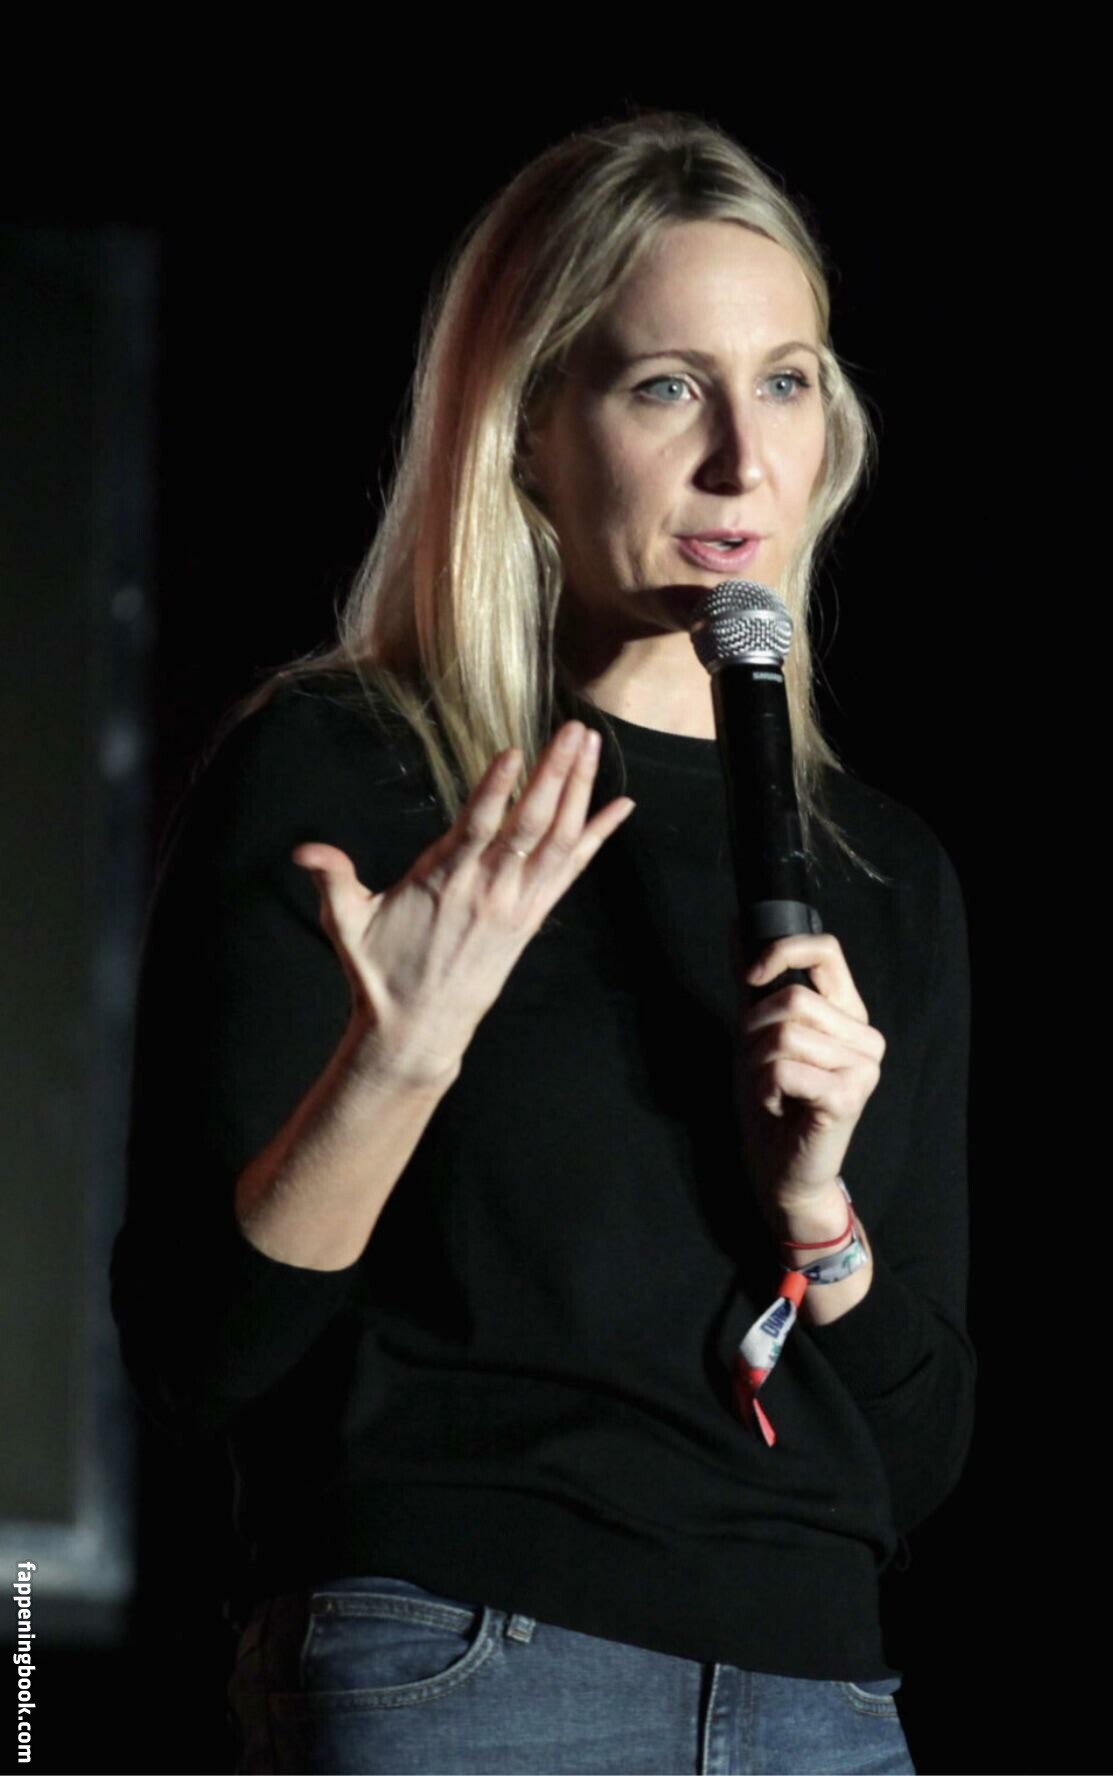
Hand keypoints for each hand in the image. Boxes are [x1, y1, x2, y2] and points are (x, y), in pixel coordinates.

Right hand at [290, 722, 634, 1087]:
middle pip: (529, 826)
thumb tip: (305, 851)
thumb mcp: (347, 925)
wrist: (417, 1032)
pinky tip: (621, 807)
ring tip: (592, 745)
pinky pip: (571, 872)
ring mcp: (515, 906)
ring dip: (578, 792)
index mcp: (443, 883)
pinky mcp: (531, 920)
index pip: (476, 829)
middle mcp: (488, 892)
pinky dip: (597, 838)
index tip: (515, 751)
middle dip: (554, 775)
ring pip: (557, 842)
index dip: (496, 791)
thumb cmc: (380, 973)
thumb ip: (333, 880)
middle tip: (574, 730)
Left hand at [732, 929, 884, 1219]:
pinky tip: (779, 1107)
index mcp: (848, 1013)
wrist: (781, 1167)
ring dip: (757, 1065)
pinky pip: (784, 1070)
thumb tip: (736, 922)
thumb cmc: (773, 1101)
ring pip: (785, 1035)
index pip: (825, 949)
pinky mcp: (849, 1096)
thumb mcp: (756, 1032)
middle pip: (792, 998)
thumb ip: (753, 980)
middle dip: (755, 1032)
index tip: (753, 975)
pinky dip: (764, 1089)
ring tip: (772, 1090)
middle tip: (762, 1067)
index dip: (782, 952)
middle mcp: (865, 1036)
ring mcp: (863, 1067)